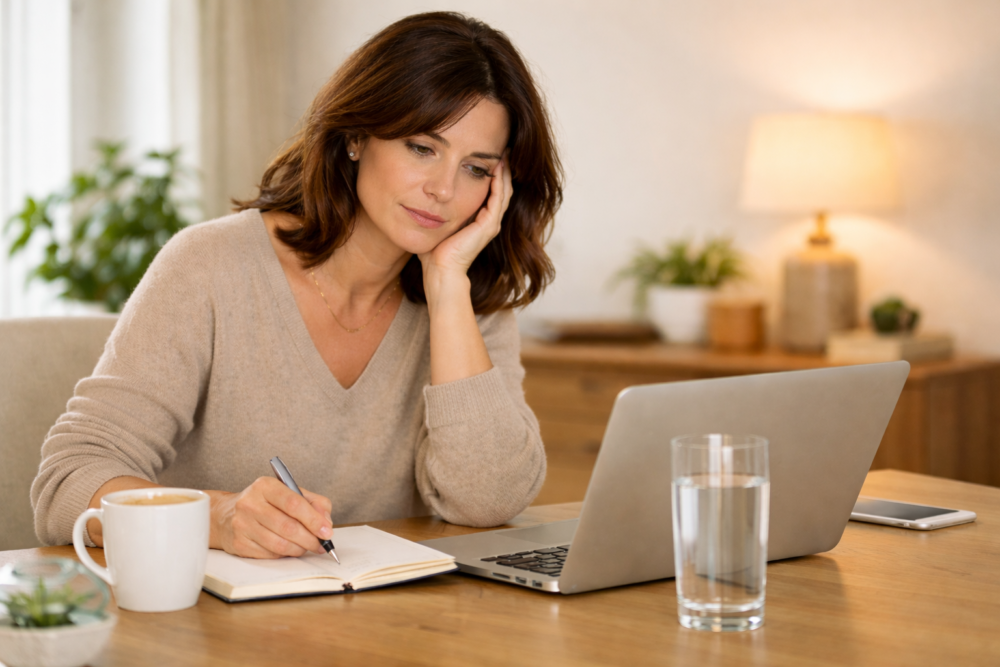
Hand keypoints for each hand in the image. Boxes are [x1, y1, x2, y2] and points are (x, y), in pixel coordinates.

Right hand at [208, 478, 333, 558]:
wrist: (227, 514)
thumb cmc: (266, 503)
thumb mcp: (290, 493)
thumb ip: (314, 503)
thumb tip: (326, 523)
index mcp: (265, 486)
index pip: (294, 503)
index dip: (313, 520)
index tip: (327, 531)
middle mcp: (250, 503)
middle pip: (288, 527)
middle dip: (310, 539)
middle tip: (322, 545)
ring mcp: (242, 524)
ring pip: (279, 544)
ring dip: (299, 549)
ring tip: (306, 546)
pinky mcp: (239, 543)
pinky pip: (269, 555)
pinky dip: (284, 554)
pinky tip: (288, 548)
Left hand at [419, 155, 512, 278]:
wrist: (440, 270)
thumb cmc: (434, 251)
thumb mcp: (437, 222)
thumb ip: (437, 209)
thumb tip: (423, 194)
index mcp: (480, 221)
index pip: (492, 193)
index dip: (493, 174)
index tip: (489, 156)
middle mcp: (489, 222)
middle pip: (502, 189)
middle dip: (502, 169)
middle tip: (503, 149)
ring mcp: (491, 224)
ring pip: (504, 191)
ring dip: (504, 172)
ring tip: (504, 153)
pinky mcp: (488, 225)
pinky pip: (498, 198)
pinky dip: (498, 182)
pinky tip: (496, 167)